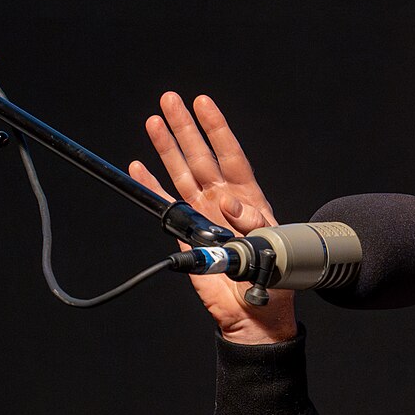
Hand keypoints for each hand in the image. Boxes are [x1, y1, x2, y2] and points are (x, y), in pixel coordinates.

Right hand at [128, 92, 297, 344]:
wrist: (256, 314)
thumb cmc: (275, 281)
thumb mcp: (275, 247)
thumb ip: (254, 223)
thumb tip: (229, 202)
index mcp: (249, 200)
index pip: (230, 155)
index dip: (216, 129)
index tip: (203, 102)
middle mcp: (223, 202)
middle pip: (200, 157)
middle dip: (185, 127)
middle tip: (169, 99)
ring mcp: (203, 216)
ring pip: (180, 174)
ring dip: (166, 148)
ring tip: (153, 120)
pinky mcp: (187, 236)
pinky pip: (166, 206)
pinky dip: (151, 186)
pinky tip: (139, 167)